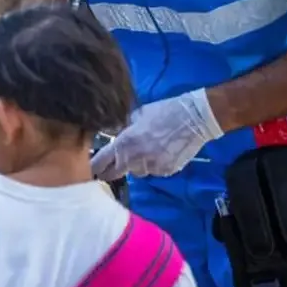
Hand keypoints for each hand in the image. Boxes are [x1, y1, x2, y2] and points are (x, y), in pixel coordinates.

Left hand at [90, 88, 222, 181]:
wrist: (195, 118)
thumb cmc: (164, 111)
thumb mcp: (137, 115)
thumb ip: (122, 129)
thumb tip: (112, 134)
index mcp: (124, 143)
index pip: (99, 163)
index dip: (94, 167)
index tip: (92, 168)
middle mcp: (134, 159)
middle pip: (113, 174)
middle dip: (111, 171)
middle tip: (115, 164)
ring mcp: (151, 168)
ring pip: (136, 173)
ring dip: (136, 165)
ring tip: (148, 149)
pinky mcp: (166, 172)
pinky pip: (153, 172)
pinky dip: (154, 165)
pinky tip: (162, 152)